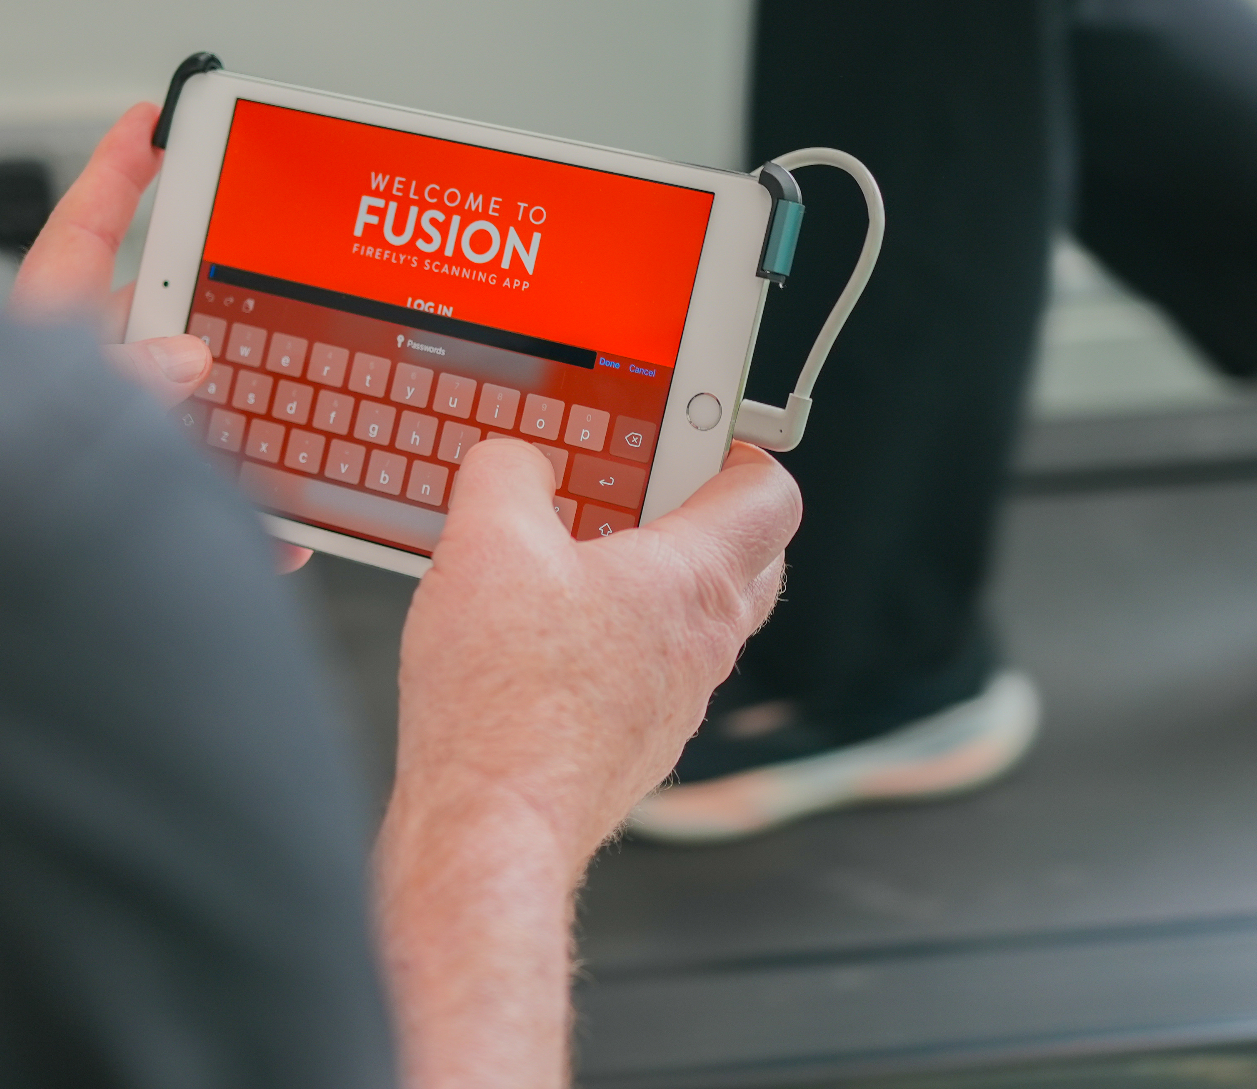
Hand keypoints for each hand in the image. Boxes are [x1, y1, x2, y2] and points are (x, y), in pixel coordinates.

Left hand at [9, 104, 311, 572]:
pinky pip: (197, 499)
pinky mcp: (117, 502)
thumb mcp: (63, 427)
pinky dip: (248, 522)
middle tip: (270, 301)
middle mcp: (74, 381)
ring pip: (184, 414)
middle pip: (155, 319)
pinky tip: (286, 538)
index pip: (86, 229)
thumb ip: (126, 388)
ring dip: (240, 429)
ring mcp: (101, 439)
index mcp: (47, 335)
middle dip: (215, 318)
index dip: (119, 168)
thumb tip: (185, 359)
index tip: (152, 120)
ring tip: (294, 431)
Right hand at [377, 440, 798, 1086]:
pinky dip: (619, 640)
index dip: (743, 451)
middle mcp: (703, 645)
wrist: (491, 824)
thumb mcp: (485, 541)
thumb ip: (505, 474)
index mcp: (693, 580)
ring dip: (654, 580)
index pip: (771, 496)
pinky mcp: (635, 743)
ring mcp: (676, 703)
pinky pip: (650, 672)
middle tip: (642, 490)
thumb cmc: (504, 700)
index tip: (700, 432)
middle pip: (749, 559)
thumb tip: (514, 461)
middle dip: (704, 514)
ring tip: (576, 557)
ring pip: (696, 620)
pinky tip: (545, 636)